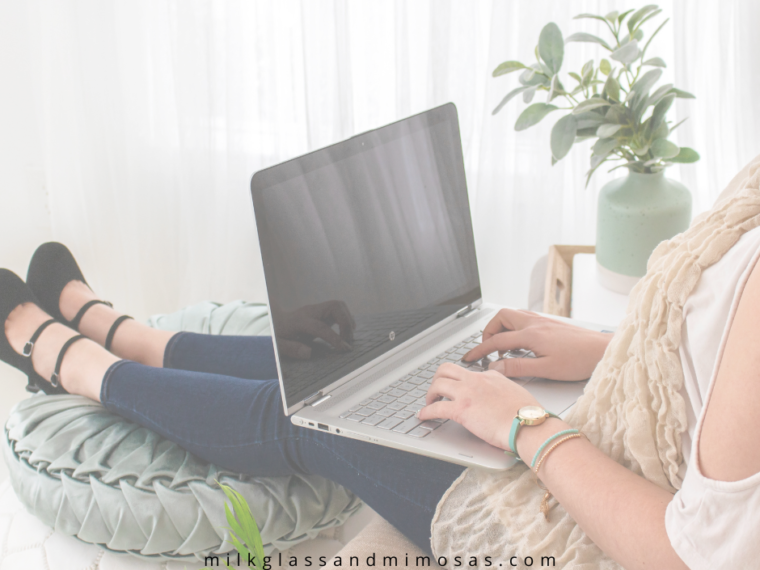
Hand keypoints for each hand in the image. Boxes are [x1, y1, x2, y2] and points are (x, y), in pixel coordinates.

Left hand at [274, 300, 355, 359]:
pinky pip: (339, 309)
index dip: (334, 337)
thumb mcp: (277, 344)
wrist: (274, 320)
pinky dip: (346, 319)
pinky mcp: (322, 311)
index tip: (344, 348)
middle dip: (346, 323)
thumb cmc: (276, 334)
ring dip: (348, 320)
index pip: (320, 327)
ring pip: (339, 305)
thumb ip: (291, 348)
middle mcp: (310, 311)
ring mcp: (317, 309)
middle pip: (335, 307)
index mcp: (299, 321)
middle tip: (348, 341)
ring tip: (348, 338)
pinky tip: (346, 332)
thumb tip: (308, 353)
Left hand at [419, 363, 539, 450]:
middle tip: (437, 392)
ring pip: (437, 384)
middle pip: (446, 369)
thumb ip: (504, 390)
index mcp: (490, 376)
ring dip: (430, 394)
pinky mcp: (461, 410)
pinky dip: (426, 412)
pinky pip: (436, 408)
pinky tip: (423, 416)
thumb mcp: (516, 392)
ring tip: (429, 403)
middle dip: (437, 379)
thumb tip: (501, 396)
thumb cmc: (528, 415)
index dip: (457, 380)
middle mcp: (476, 380)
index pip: (467, 371)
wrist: (529, 425)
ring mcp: (467, 393)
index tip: (453, 387)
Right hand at [462, 309, 610, 380]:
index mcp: (531, 334)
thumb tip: (495, 366)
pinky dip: (515, 327)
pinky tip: (522, 342)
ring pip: (513, 315)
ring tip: (503, 346)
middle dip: (490, 331)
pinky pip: (524, 318)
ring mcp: (543, 321)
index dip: (480, 349)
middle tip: (488, 347)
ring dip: (503, 327)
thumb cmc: (579, 361)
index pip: (497, 340)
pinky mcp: (550, 323)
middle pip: (501, 317)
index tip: (470, 357)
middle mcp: (534, 323)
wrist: (602, 351)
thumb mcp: (545, 370)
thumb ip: (517, 367)